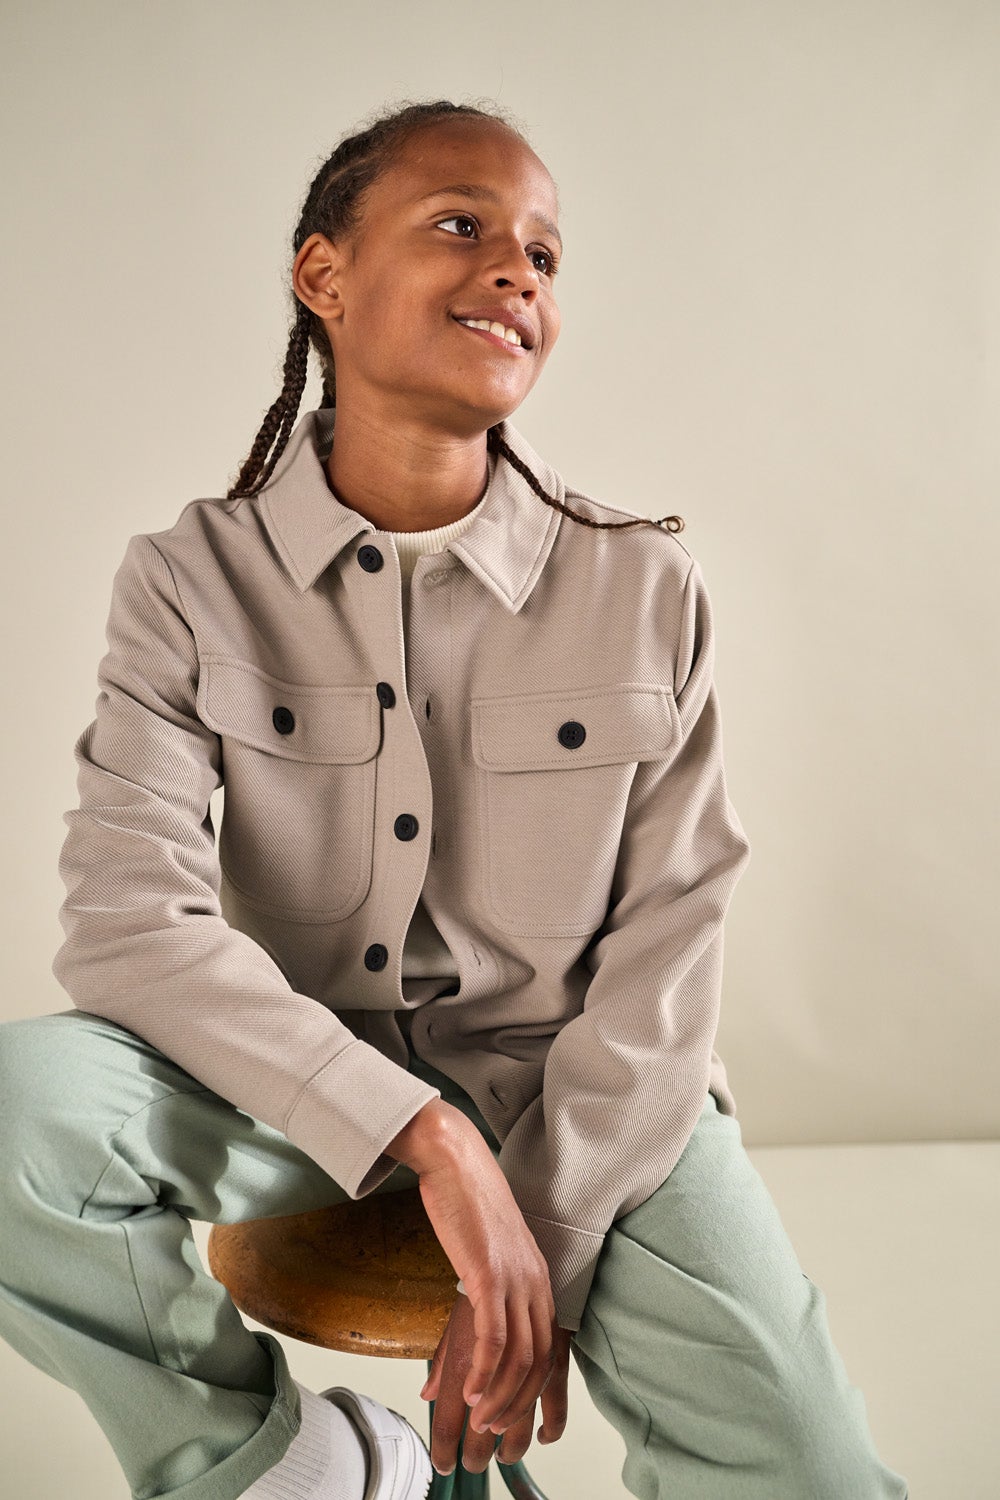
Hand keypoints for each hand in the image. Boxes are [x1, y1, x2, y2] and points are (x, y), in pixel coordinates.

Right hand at [389, 1102, 569, 1474]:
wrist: (454, 1158)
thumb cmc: (465, 1199)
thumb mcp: (487, 1248)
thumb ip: (488, 1282)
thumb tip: (476, 1311)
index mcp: (537, 1276)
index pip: (547, 1347)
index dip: (532, 1390)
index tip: (511, 1415)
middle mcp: (534, 1280)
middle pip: (538, 1359)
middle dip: (518, 1403)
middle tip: (494, 1431)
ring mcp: (514, 1277)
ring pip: (518, 1356)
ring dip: (500, 1396)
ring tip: (480, 1419)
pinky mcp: (489, 1273)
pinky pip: (494, 1336)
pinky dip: (485, 1371)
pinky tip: (470, 1391)